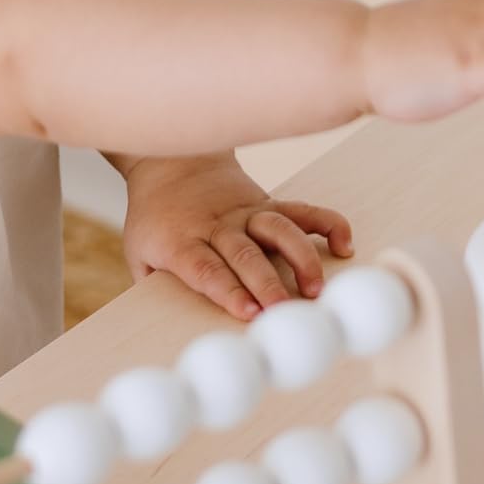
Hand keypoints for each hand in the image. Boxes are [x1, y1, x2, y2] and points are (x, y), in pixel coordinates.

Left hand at [120, 154, 353, 321]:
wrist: (172, 161)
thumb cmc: (155, 218)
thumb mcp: (139, 250)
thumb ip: (154, 284)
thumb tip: (171, 322)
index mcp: (181, 240)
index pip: (206, 267)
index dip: (227, 289)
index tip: (248, 312)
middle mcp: (217, 225)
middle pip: (245, 254)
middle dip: (266, 284)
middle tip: (284, 312)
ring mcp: (246, 212)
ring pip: (278, 230)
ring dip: (300, 258)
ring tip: (315, 289)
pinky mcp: (267, 203)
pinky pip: (301, 210)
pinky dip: (326, 223)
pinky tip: (343, 244)